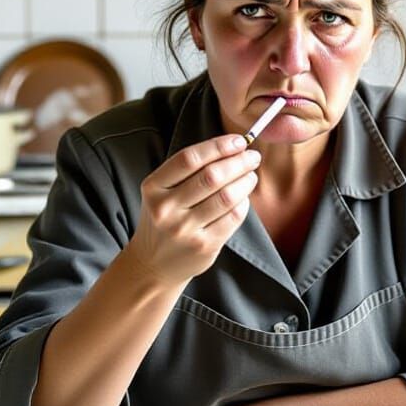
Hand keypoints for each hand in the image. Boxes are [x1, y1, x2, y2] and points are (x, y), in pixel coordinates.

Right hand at [126, 134, 260, 284]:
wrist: (153, 263)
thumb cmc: (165, 218)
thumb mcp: (162, 191)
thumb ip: (188, 171)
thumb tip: (233, 148)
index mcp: (153, 188)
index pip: (189, 159)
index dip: (218, 146)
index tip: (238, 141)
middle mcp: (166, 209)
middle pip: (211, 176)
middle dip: (238, 162)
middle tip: (252, 156)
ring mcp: (184, 230)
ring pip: (226, 197)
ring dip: (245, 181)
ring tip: (251, 175)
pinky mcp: (203, 246)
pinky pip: (232, 217)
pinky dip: (243, 203)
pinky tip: (244, 197)